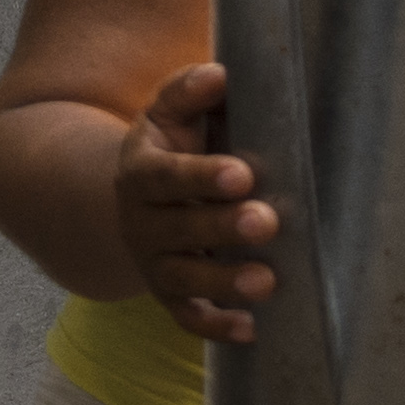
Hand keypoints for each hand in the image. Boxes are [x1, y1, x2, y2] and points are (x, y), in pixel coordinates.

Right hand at [117, 62, 273, 343]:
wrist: (138, 197)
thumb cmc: (173, 146)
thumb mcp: (170, 113)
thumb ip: (189, 93)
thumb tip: (221, 75)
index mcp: (140, 172)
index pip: (165, 176)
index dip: (199, 177)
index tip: (241, 174)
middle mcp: (141, 223)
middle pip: (177, 231)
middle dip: (222, 229)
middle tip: (267, 222)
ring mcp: (154, 264)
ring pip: (183, 281)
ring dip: (223, 284)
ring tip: (266, 282)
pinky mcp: (169, 297)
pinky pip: (188, 319)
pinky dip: (216, 328)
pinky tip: (251, 330)